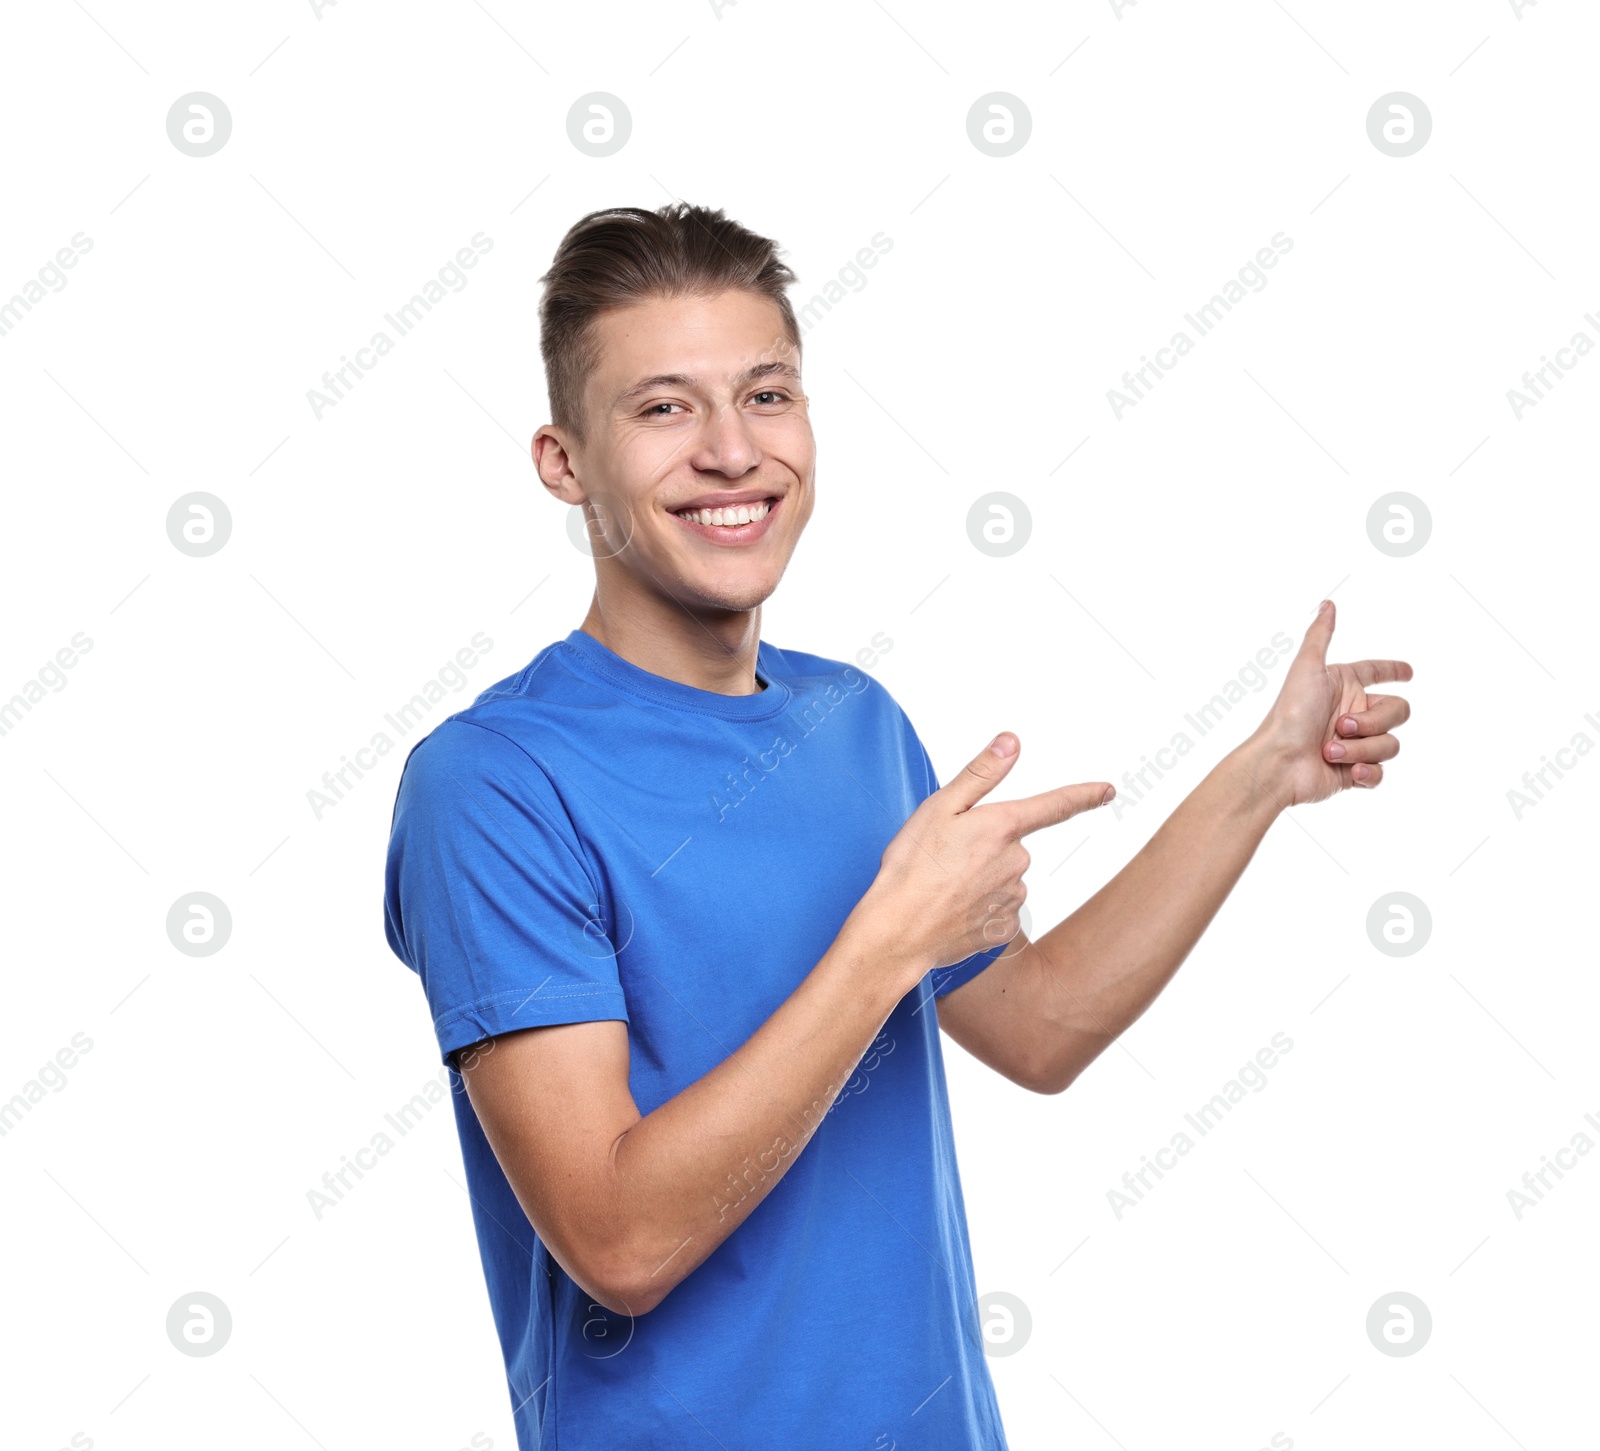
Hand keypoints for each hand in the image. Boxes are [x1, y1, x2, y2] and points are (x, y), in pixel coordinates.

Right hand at [857, 734, 1112, 974]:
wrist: (898, 931)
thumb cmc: (911, 869)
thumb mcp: (939, 808)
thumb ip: (981, 773)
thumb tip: (1011, 743)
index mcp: (1002, 827)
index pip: (1054, 806)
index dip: (1084, 795)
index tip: (1107, 791)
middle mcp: (1016, 861)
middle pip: (1010, 845)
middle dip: (984, 847)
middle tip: (944, 859)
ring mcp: (1013, 897)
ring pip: (1004, 877)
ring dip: (980, 878)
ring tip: (942, 886)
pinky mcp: (1005, 929)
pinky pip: (998, 909)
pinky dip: (979, 907)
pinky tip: (953, 909)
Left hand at [1246, 599, 1413, 806]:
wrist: (1279, 763)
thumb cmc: (1290, 714)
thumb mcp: (1307, 668)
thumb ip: (1320, 636)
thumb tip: (1328, 604)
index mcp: (1344, 687)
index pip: (1377, 672)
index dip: (1393, 670)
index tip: (1409, 672)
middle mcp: (1352, 713)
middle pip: (1397, 711)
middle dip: (1373, 722)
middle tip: (1341, 726)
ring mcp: (1355, 743)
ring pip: (1391, 744)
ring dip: (1362, 748)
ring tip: (1331, 750)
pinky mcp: (1354, 771)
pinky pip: (1380, 771)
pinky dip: (1366, 771)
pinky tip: (1349, 771)